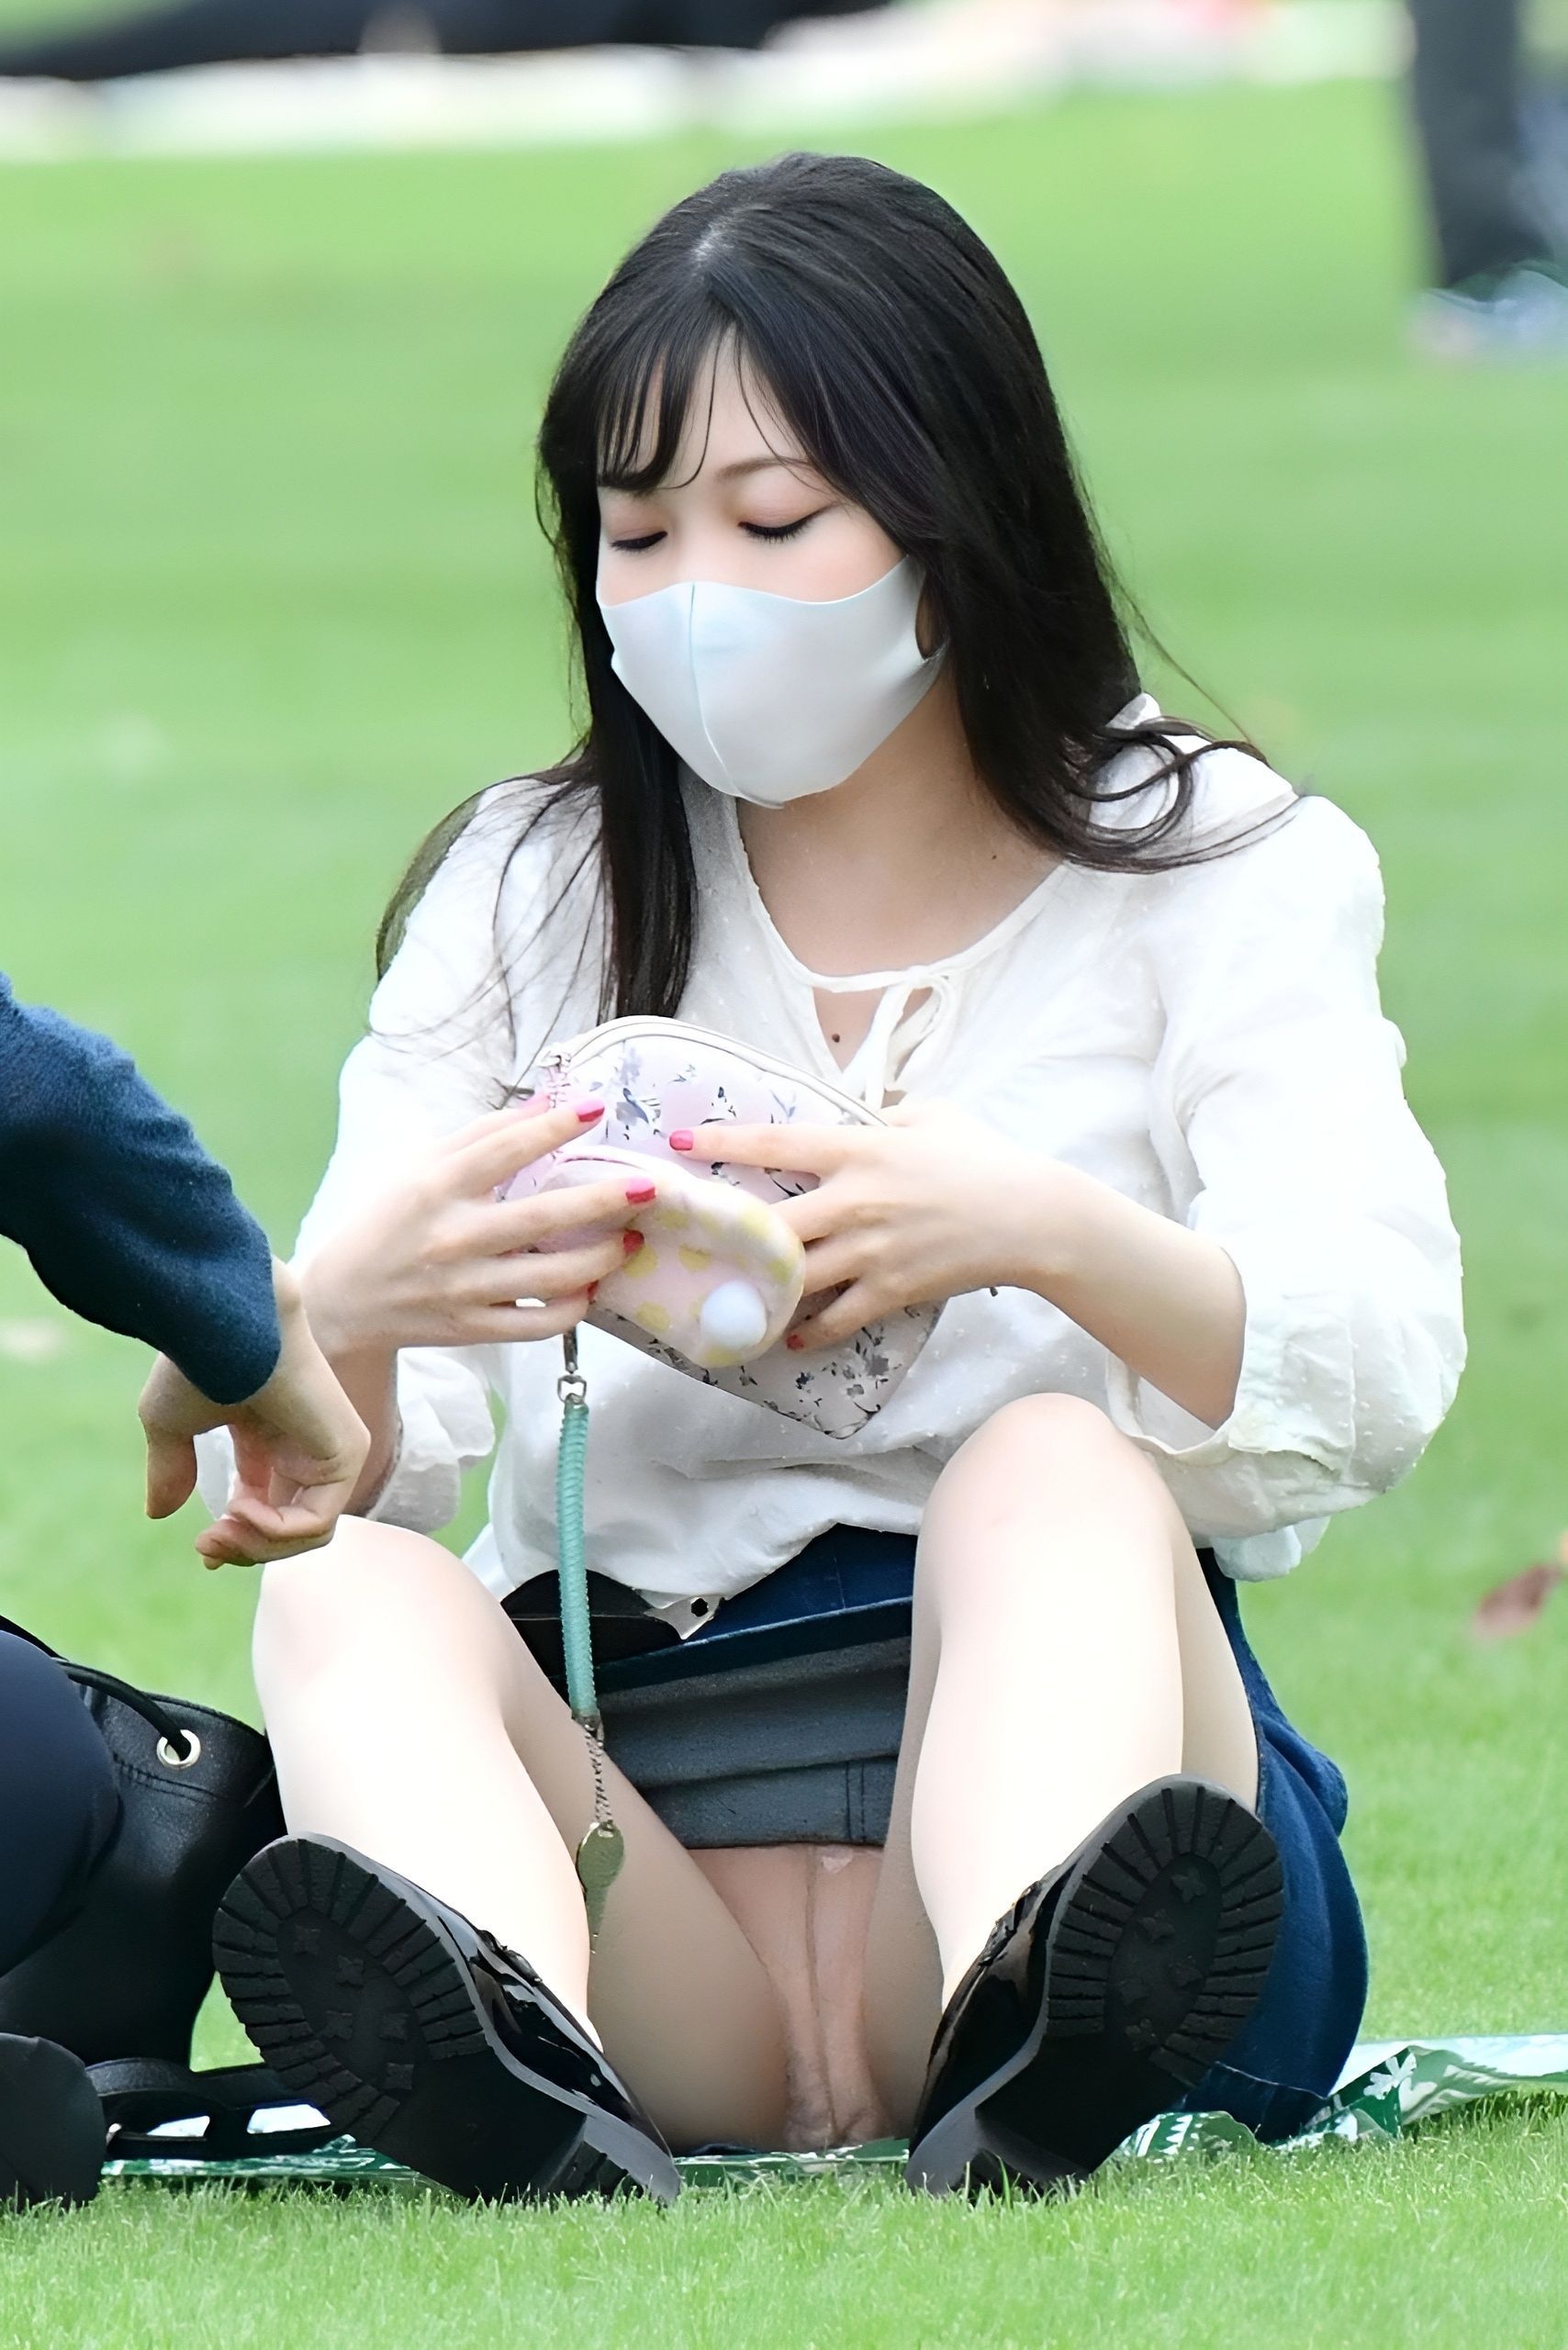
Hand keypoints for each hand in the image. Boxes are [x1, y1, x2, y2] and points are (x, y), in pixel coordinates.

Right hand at [140, 1260, 370, 1568]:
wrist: (222, 1324)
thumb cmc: (196, 1360)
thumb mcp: (173, 1425)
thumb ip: (173, 1469)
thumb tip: (157, 1514)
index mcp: (269, 1436)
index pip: (267, 1504)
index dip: (238, 1537)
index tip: (203, 1550)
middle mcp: (305, 1444)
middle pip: (290, 1527)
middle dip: (244, 1548)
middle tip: (206, 1547)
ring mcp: (332, 1449)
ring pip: (308, 1534)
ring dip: (258, 1546)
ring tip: (221, 1530)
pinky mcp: (348, 1452)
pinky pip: (318, 1522)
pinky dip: (276, 1531)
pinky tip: (241, 1508)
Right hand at [299, 1097, 656, 1361]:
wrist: (342, 1300)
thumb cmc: (387, 1221)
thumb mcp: (420, 1166)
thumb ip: (481, 1135)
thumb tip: (544, 1103)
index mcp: (436, 1187)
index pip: (504, 1149)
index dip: (554, 1127)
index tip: (598, 1110)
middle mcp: (452, 1238)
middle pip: (540, 1218)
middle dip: (602, 1200)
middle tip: (648, 1186)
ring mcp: (463, 1289)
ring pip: (548, 1279)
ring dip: (600, 1258)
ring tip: (630, 1240)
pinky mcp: (471, 1329)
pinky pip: (536, 1326)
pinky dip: (571, 1309)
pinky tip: (590, 1288)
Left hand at [681, 1098, 1054, 1350]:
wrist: (1032, 1218)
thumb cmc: (984, 1159)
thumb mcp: (932, 1116)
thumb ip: (884, 1113)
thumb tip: (858, 1112)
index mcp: (860, 1149)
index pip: (779, 1143)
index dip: (726, 1142)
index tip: (683, 1143)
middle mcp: (855, 1201)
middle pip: (771, 1222)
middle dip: (726, 1231)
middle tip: (689, 1238)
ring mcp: (870, 1250)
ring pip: (793, 1277)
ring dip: (759, 1289)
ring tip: (728, 1298)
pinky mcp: (891, 1289)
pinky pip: (835, 1318)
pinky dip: (809, 1330)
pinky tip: (789, 1336)